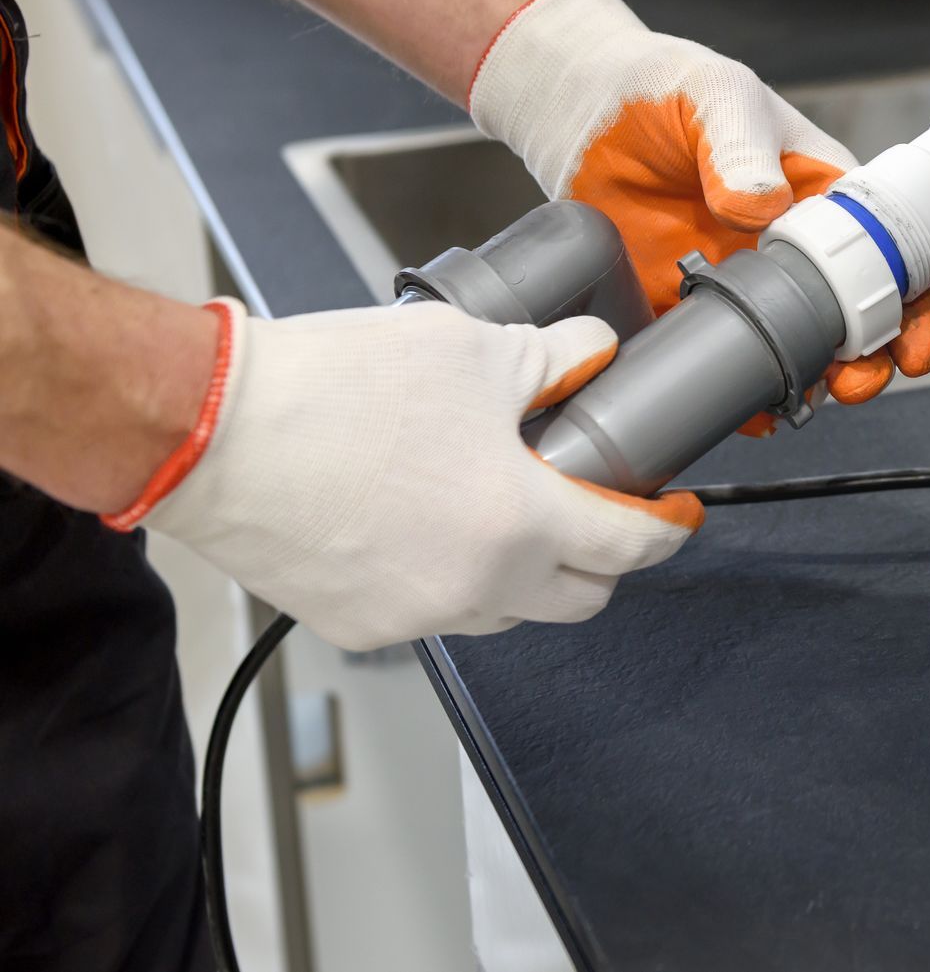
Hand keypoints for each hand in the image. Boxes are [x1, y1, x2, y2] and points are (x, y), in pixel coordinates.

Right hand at [106, 299, 700, 650]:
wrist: (212, 430)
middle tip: (593, 507)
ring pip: (506, 612)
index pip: (629, 549)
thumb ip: (551, 359)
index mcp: (521, 524)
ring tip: (499, 503)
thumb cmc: (333, 388)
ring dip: (524, 570)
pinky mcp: (360, 626)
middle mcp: (476, 588)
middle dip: (601, 559)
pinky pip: (435, 612)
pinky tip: (427, 521)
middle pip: (579, 599)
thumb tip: (591, 356)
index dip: (666, 529)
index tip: (675, 514)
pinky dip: (451, 576)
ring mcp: (416, 617)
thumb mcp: (470, 347)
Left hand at [467, 0, 929, 408]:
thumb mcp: (715, 96)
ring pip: (796, 348)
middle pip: (852, 316)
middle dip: (870, 358)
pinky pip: (723, 363)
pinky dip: (743, 394)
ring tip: (807, 397)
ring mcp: (741, 285)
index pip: (886, 253)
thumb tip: (760, 205)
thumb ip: (740, 145)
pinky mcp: (688, 310)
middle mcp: (789, 248)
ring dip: (812, 382)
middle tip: (859, 381)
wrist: (580, 112)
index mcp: (819, 194)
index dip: (910, 300)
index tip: (911, 338)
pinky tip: (749, 410)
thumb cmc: (664, 88)